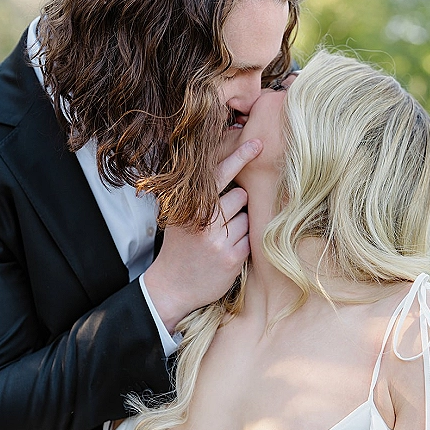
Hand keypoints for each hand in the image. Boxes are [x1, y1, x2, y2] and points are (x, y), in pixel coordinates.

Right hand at [142, 139, 261, 332]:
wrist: (171, 286)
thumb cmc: (179, 246)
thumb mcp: (179, 216)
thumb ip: (200, 196)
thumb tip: (229, 169)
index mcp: (190, 205)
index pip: (218, 175)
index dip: (239, 156)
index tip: (257, 144)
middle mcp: (204, 221)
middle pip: (240, 196)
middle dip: (236, 205)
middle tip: (218, 222)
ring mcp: (219, 241)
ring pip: (248, 217)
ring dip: (240, 225)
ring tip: (220, 239)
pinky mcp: (233, 258)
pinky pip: (250, 238)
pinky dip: (242, 243)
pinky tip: (225, 252)